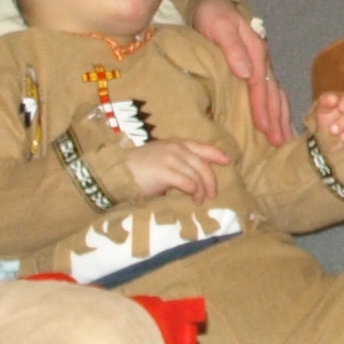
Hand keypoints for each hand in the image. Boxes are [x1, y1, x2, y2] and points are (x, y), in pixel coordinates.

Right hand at [112, 138, 232, 204]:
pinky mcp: (165, 172)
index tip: (227, 161)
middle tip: (212, 194)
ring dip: (202, 190)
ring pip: (197, 175)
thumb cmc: (137, 169)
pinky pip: (188, 183)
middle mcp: (175, 148)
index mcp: (175, 143)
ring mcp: (171, 158)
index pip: (201, 147)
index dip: (216, 154)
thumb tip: (193, 177)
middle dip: (211, 180)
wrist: (116, 172)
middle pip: (203, 164)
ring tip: (200, 200)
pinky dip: (194, 191)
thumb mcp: (159, 158)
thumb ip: (176, 162)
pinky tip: (193, 198)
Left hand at [192, 1, 283, 140]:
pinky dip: (277, 108)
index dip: (262, 108)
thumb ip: (232, 48)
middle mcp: (262, 61)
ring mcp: (262, 65)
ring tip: (285, 137)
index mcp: (256, 52)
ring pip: (276, 94)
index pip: (260, 85)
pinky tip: (278, 121)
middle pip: (273, 94)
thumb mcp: (219, 27)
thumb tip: (245, 73)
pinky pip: (270, 91)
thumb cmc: (214, 16)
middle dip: (277, 119)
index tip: (264, 128)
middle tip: (281, 142)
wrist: (213, 3)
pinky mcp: (256, 68)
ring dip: (281, 116)